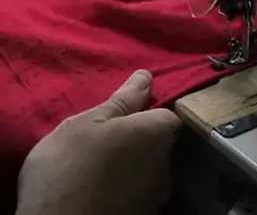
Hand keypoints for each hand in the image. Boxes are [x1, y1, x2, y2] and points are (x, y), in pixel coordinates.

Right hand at [16, 70, 180, 214]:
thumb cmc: (70, 166)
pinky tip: (97, 191)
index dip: (147, 112)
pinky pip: (136, 196)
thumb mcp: (87, 123)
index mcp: (156, 134)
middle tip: (102, 142)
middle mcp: (165, 167)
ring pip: (147, 173)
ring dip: (129, 168)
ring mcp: (154, 199)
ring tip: (96, 169)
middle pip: (158, 146)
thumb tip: (146, 77)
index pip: (167, 115)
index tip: (123, 115)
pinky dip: (122, 191)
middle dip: (137, 142)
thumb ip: (122, 100)